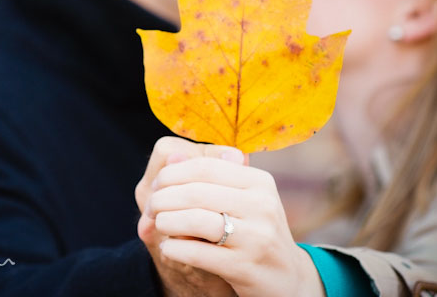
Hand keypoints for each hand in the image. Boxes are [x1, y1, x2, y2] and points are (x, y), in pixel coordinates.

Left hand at [145, 153, 324, 296]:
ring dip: (166, 221)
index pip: (204, 166)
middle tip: (150, 208)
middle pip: (195, 192)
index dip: (171, 174)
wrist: (286, 278)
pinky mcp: (245, 266)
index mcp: (259, 182)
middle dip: (163, 198)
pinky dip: (174, 248)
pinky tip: (168, 248)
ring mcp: (257, 237)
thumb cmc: (254, 232)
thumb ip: (208, 179)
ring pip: (195, 220)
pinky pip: (197, 252)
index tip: (156, 185)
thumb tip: (171, 157)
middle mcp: (262, 205)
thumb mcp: (241, 199)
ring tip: (158, 224)